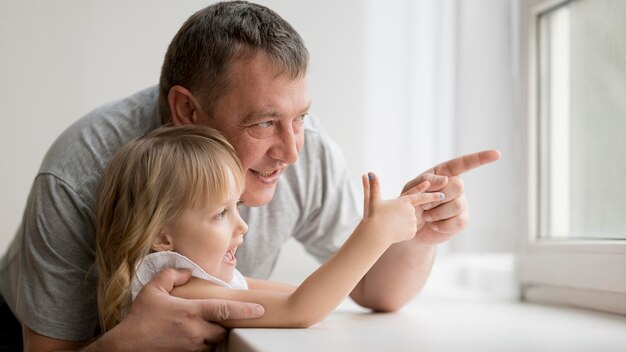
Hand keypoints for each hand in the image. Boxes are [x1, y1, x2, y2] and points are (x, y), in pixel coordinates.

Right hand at [111, 268, 263, 351]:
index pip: (225, 310)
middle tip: (217, 317)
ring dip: (213, 336)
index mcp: (191, 312)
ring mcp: (191, 348)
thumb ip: (172, 275)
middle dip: (224, 324)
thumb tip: (188, 271)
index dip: (245, 310)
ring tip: (202, 327)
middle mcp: (195, 332)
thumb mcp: (152, 290)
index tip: (260, 310)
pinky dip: (203, 345)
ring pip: (214, 343)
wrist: (125, 347)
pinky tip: (193, 338)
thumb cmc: (138, 318)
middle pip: (224, 329)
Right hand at [362, 172, 444, 243]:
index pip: (421, 196)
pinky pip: (409, 231)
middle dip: (402, 214)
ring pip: (410, 221)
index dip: (431, 194)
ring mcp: (413, 222)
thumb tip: (368, 173)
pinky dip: (403, 231)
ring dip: (401, 222)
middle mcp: (411, 211)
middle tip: (390, 218)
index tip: (442, 194)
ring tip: (390, 225)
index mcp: (404, 201)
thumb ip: (373, 186)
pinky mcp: (412, 232)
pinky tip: (394, 232)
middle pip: (410, 211)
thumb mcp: (373, 200)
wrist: (376, 234)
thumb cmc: (374, 216)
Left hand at [402, 149, 500, 244]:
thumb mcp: (412, 188)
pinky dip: (441, 225)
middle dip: (438, 197)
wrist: (410, 228)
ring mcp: (461, 203)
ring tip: (427, 216)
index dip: (480, 158)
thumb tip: (446, 179)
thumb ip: (426, 180)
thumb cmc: (410, 203)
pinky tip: (434, 225)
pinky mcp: (462, 220)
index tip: (497, 154)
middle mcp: (456, 187)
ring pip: (457, 205)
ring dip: (436, 213)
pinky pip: (457, 222)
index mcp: (444, 174)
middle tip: (425, 204)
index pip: (464, 163)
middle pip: (458, 186)